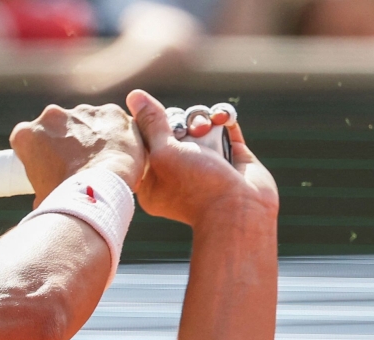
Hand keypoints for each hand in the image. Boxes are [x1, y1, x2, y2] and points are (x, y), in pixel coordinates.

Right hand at [10, 104, 145, 205]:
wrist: (101, 194)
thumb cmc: (67, 200)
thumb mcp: (41, 197)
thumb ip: (41, 186)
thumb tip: (48, 198)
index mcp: (26, 135)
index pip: (28, 139)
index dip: (40, 153)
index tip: (51, 166)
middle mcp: (51, 115)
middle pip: (57, 126)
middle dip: (65, 141)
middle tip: (77, 166)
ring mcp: (81, 112)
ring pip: (86, 122)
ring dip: (90, 136)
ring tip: (100, 163)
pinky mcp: (110, 112)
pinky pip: (113, 122)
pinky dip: (116, 134)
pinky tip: (118, 154)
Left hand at [127, 90, 278, 227]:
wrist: (239, 209)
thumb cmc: (195, 187)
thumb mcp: (164, 153)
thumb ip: (151, 124)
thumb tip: (134, 95)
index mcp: (152, 178)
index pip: (146, 140)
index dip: (153, 125)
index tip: (163, 126)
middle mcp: (178, 170)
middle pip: (174, 129)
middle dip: (181, 121)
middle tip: (190, 130)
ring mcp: (206, 162)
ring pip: (199, 124)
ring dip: (202, 119)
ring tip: (207, 127)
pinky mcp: (231, 154)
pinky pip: (223, 126)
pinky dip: (223, 118)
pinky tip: (223, 119)